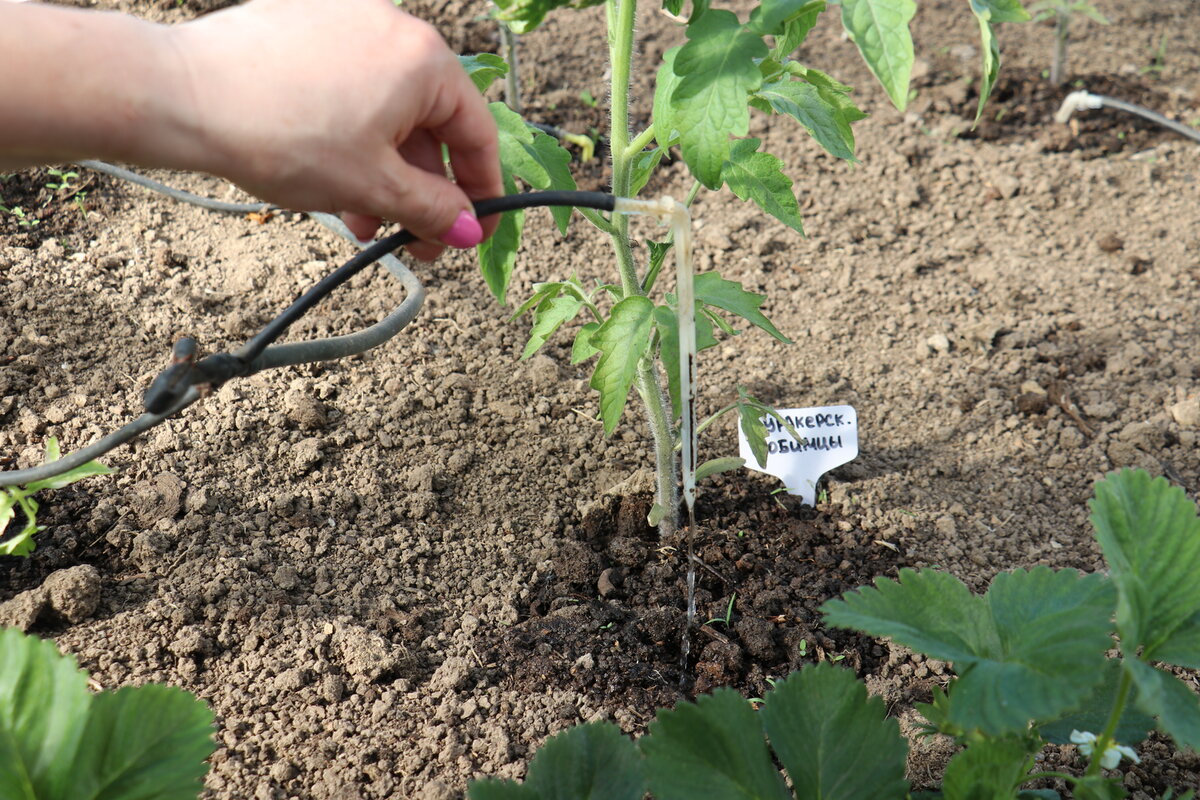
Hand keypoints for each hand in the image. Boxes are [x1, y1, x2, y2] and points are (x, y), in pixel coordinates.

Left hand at [170, 0, 501, 258]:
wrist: (181, 96)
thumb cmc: (282, 134)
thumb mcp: (373, 186)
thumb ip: (432, 210)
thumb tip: (467, 230)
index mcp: (424, 60)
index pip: (476, 132)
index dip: (480, 190)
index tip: (472, 230)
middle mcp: (393, 28)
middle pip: (430, 123)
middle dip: (420, 189)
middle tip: (411, 238)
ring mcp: (346, 20)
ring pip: (386, 111)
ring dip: (382, 172)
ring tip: (359, 220)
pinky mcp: (305, 24)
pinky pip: (349, 88)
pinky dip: (351, 136)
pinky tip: (329, 178)